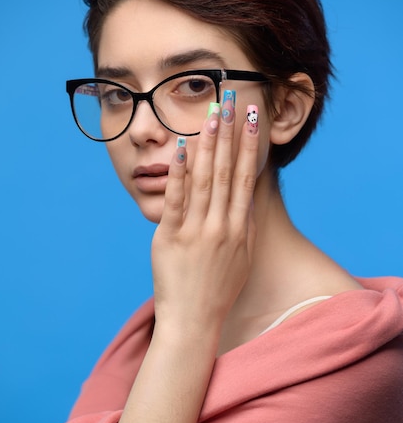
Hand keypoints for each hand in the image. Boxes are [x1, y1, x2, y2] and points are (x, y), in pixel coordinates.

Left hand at [152, 99, 258, 336]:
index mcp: (239, 229)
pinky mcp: (171, 238)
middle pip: (226, 171)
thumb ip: (243, 224)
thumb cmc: (218, 289)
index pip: (246, 178)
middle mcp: (221, 226)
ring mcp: (196, 231)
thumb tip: (244, 193)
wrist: (194, 320)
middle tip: (230, 101)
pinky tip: (181, 149)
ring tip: (210, 116)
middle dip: (228, 133)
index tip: (252, 119)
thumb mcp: (241, 257)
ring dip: (207, 144)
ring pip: (203, 180)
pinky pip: (175, 200)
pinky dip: (178, 173)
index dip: (249, 145)